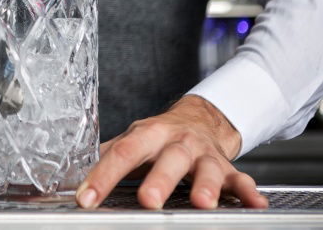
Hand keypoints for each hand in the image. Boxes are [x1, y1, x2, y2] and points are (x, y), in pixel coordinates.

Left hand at [75, 95, 268, 209]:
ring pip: (206, 169)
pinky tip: (255, 204)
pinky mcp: (227, 167)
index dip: (103, 176)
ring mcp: (204, 154)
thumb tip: (67, 174)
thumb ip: (107, 156)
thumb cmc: (158, 137)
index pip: (122, 153)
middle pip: (168, 159)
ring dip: (205, 186)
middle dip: (159, 181)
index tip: (86, 197)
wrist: (199, 118)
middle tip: (148, 201)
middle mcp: (177, 141)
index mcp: (148, 134)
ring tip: (202, 204)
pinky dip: (249, 191)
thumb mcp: (132, 139)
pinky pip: (241, 179)